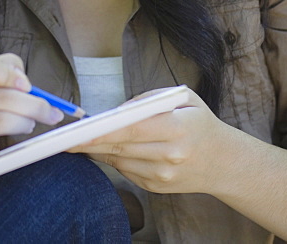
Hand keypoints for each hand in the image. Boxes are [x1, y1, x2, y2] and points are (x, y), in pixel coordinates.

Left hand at [68, 87, 234, 194]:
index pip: (132, 130)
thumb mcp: (184, 98)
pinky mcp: (155, 187)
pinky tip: (100, 148)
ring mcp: (162, 175)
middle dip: (88, 142)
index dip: (103, 131)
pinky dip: (110, 159)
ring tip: (75, 140)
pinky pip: (124, 171)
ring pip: (118, 161)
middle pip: (120, 148)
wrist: (223, 162)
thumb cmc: (199, 123)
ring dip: (95, 151)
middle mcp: (170, 156)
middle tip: (63, 136)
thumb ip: (149, 99)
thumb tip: (118, 110)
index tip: (78, 130)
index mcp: (177, 129)